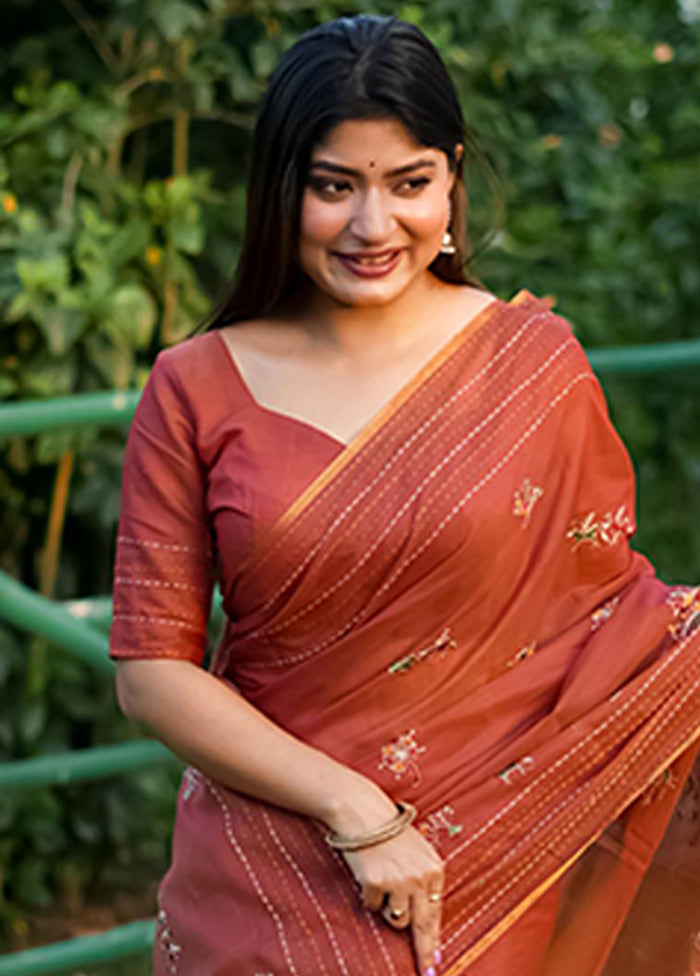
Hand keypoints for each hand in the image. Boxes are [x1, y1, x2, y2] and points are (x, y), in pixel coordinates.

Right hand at [341, 824, 444, 975]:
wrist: (364, 812)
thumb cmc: (389, 833)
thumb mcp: (416, 853)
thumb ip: (423, 882)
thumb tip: (424, 923)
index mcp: (434, 869)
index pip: (436, 914)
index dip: (435, 942)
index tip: (436, 964)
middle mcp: (420, 878)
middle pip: (422, 926)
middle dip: (423, 952)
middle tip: (426, 972)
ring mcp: (398, 881)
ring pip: (394, 917)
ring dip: (387, 907)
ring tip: (383, 879)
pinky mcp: (375, 883)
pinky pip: (372, 905)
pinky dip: (368, 894)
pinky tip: (368, 872)